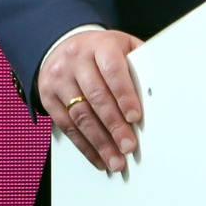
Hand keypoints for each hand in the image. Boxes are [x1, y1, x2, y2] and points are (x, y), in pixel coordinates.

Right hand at [39, 28, 145, 174]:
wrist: (63, 45)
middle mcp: (76, 60)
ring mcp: (59, 79)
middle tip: (128, 146)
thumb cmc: (101, 50)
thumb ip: (138, 65)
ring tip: (115, 160)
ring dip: (99, 142)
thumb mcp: (122, 47)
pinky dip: (84, 146)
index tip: (135, 117)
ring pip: (80, 115)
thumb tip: (156, 92)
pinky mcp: (48, 97)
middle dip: (114, 125)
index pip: (112, 70)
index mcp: (100, 45)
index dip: (124, 95)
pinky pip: (66, 126)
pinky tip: (98, 157)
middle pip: (96, 97)